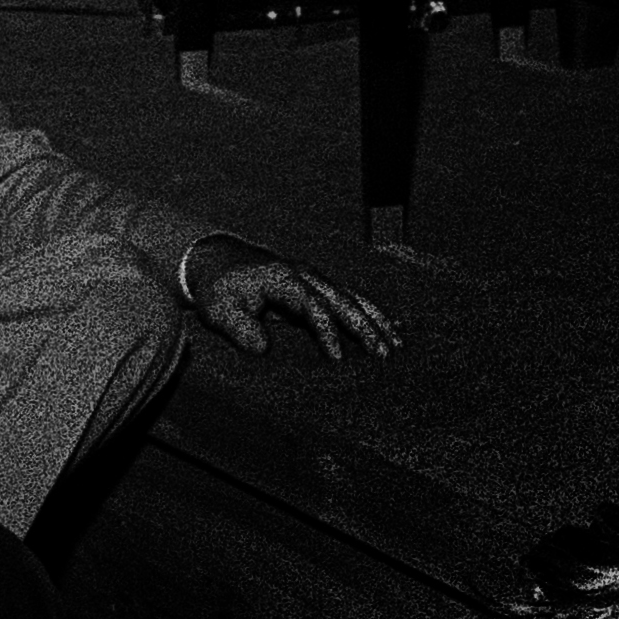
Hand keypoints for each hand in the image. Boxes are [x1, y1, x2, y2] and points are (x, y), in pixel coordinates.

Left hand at [184, 237, 402, 361]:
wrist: (220, 260)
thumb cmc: (219, 288)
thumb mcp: (220, 309)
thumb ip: (240, 328)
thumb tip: (264, 350)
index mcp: (286, 280)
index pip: (314, 306)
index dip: (328, 332)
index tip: (337, 359)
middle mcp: (308, 276)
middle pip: (345, 301)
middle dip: (367, 326)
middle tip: (386, 352)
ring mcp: (317, 280)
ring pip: (354, 299)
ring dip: (377, 320)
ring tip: (399, 342)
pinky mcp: (319, 287)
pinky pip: (352, 299)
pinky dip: (372, 313)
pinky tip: (392, 325)